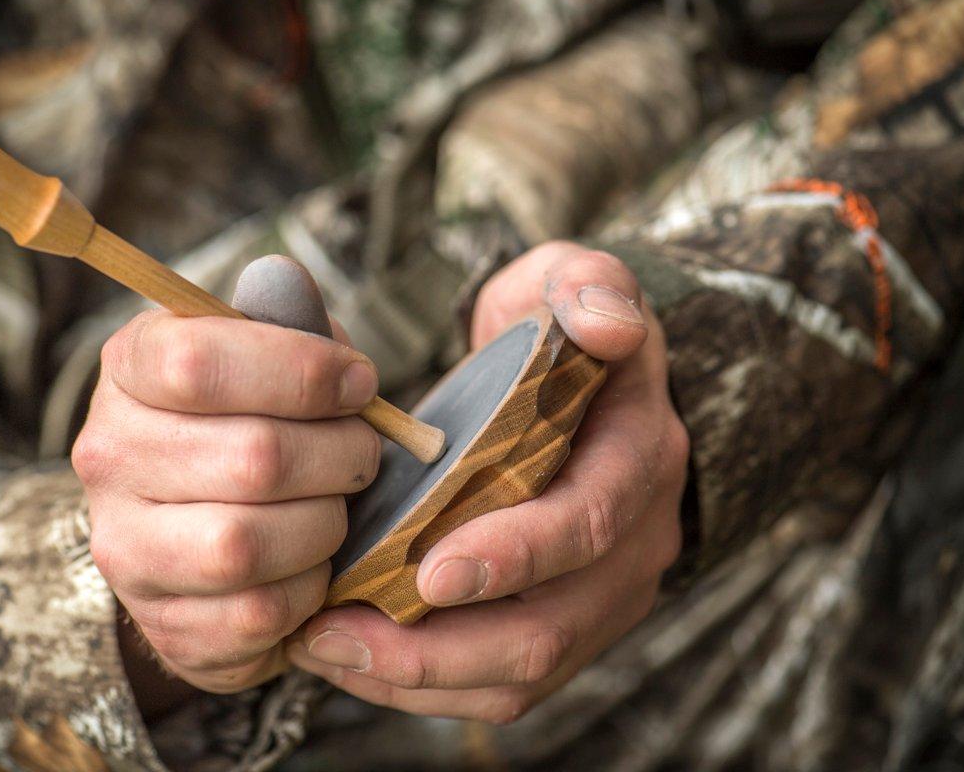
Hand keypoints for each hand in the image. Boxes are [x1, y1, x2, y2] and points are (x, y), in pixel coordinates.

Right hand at [74, 312, 380, 692]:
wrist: (197, 527)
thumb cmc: (245, 419)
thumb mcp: (262, 353)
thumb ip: (289, 323)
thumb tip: (302, 303)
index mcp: (128, 368)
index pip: (199, 361)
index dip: (301, 370)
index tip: (359, 381)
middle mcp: (107, 456)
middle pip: (252, 457)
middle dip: (339, 454)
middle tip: (362, 451)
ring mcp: (124, 547)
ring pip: (248, 543)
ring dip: (325, 524)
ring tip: (336, 505)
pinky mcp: (162, 622)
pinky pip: (258, 612)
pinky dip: (309, 588)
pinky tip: (310, 560)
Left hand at [287, 240, 687, 722]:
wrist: (588, 382)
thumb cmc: (562, 327)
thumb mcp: (575, 279)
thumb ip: (589, 284)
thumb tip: (603, 325)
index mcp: (639, 455)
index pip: (590, 520)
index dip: (517, 553)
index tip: (431, 571)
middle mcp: (634, 542)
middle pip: (549, 627)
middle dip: (439, 645)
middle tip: (335, 631)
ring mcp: (602, 594)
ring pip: (521, 673)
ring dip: (418, 677)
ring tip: (324, 649)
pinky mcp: (564, 623)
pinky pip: (500, 681)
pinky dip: (425, 684)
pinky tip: (353, 658)